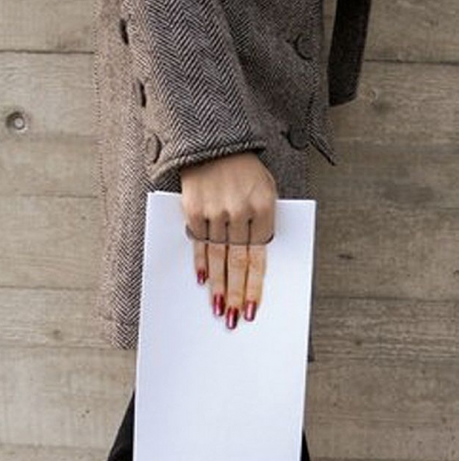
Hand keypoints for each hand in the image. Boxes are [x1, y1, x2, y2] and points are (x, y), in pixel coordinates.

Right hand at [180, 151, 276, 328]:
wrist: (214, 142)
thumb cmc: (245, 171)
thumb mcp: (265, 189)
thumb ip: (264, 222)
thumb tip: (256, 261)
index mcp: (264, 206)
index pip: (260, 256)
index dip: (256, 285)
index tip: (253, 307)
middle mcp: (241, 210)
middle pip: (239, 261)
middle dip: (237, 293)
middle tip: (235, 318)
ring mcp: (216, 210)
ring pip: (218, 256)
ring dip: (218, 285)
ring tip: (219, 308)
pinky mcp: (194, 208)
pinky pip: (199, 243)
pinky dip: (201, 263)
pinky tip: (203, 281)